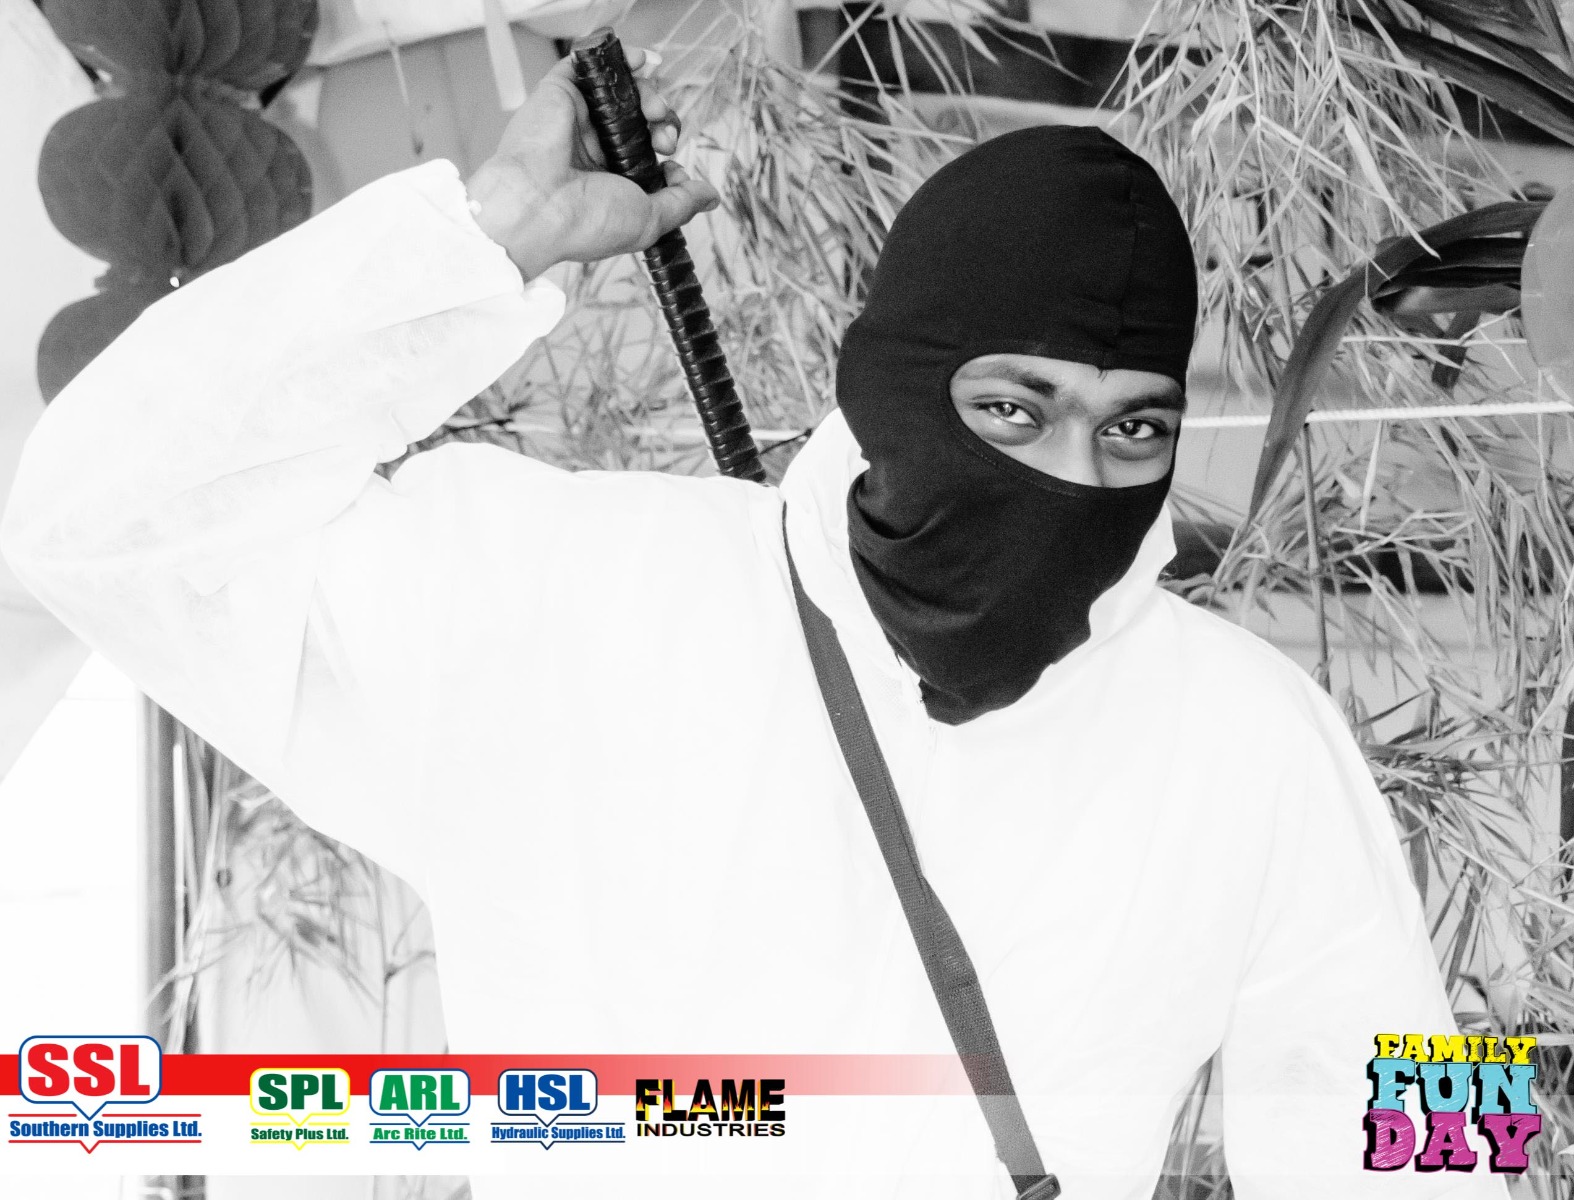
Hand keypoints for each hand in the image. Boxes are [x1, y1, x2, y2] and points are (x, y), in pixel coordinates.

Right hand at [466, 48, 720, 280]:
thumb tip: (710, 197)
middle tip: (665, 137)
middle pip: (637, 119)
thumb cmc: (586, 222)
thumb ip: (682, 203)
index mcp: (607, 180)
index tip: (673, 165)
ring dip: (648, 95)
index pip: (645, 153)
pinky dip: (616, 57)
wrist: (539, 207)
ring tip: (653, 110)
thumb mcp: (649, 220)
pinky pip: (587, 63)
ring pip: (619, 93)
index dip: (666, 150)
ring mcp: (575, 120)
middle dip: (663, 122)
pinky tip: (640, 61)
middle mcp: (591, 149)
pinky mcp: (558, 93)